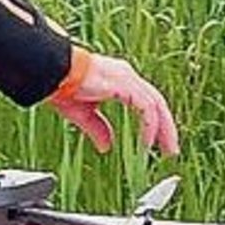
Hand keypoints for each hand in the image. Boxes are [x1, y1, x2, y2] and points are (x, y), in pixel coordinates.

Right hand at [48, 53, 179, 155]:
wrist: (54, 74)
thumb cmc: (64, 87)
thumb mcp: (84, 114)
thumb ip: (98, 129)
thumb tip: (106, 146)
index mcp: (121, 80)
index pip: (147, 102)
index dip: (155, 123)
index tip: (157, 143)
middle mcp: (128, 76)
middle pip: (157, 102)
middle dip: (167, 128)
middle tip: (171, 150)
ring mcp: (128, 78)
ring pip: (156, 104)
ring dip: (164, 129)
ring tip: (166, 149)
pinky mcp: (124, 84)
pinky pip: (145, 107)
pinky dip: (150, 125)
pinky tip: (148, 141)